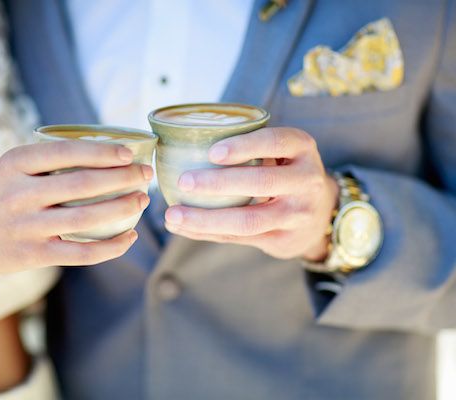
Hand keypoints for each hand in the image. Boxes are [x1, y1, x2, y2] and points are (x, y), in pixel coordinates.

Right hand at [0, 140, 152, 283]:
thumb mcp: (8, 170)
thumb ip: (45, 160)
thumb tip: (104, 152)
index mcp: (13, 164)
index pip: (66, 152)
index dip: (102, 152)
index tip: (129, 153)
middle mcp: (20, 194)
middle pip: (82, 185)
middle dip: (122, 178)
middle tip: (145, 174)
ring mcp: (28, 227)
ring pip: (87, 219)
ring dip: (122, 208)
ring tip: (142, 200)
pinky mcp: (36, 256)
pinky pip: (82, 253)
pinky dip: (111, 247)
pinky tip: (129, 236)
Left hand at [164, 127, 337, 260]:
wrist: (320, 215)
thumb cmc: (285, 172)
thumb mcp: (282, 151)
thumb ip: (249, 146)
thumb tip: (183, 143)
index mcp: (302, 148)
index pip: (275, 142)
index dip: (244, 146)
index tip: (211, 152)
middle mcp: (306, 181)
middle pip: (261, 183)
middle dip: (218, 183)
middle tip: (183, 181)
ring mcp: (297, 215)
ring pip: (248, 220)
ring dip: (205, 219)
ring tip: (172, 215)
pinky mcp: (281, 240)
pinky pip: (238, 238)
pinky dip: (205, 233)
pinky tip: (182, 227)